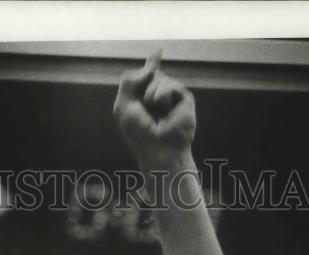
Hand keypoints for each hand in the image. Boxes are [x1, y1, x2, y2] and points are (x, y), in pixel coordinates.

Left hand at [113, 51, 195, 170]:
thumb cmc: (139, 134)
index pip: (147, 77)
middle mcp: (159, 97)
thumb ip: (129, 80)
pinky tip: (166, 112)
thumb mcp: (123, 105)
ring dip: (151, 95)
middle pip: (149, 73)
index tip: (158, 52)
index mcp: (143, 101)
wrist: (159, 149)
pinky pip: (169, 84)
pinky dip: (162, 96)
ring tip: (156, 114)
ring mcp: (172, 98)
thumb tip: (152, 65)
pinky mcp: (185, 99)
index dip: (151, 64)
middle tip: (146, 111)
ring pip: (158, 77)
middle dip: (142, 89)